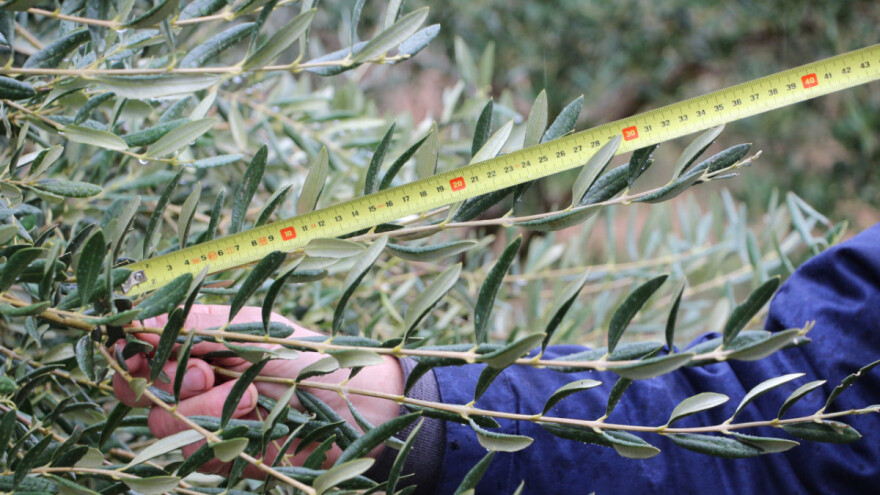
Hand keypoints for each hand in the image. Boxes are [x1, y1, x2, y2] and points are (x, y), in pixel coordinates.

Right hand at [113, 304, 403, 475]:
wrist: (358, 403)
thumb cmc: (310, 356)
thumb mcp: (251, 330)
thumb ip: (194, 324)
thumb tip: (132, 315)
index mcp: (203, 348)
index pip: (143, 354)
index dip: (134, 355)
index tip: (140, 352)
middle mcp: (200, 385)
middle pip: (143, 392)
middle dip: (169, 382)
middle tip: (209, 375)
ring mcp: (210, 422)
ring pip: (165, 424)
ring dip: (206, 408)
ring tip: (253, 398)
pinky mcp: (225, 456)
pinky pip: (194, 452)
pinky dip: (222, 435)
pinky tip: (256, 421)